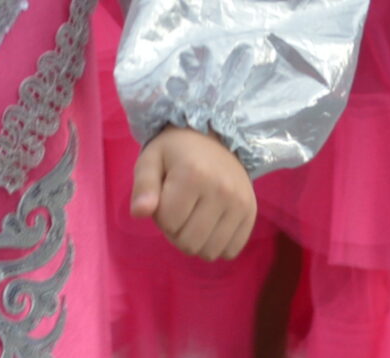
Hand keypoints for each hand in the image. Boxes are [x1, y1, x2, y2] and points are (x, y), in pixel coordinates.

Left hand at [130, 126, 255, 261]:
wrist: (214, 137)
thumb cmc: (176, 152)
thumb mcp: (151, 160)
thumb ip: (142, 187)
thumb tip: (138, 213)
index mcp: (193, 174)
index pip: (167, 223)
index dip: (160, 214)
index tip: (165, 196)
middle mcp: (221, 190)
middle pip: (188, 242)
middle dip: (176, 231)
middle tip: (179, 207)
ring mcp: (240, 203)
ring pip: (209, 252)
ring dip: (196, 240)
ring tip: (195, 215)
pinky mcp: (251, 213)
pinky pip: (230, 251)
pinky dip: (216, 245)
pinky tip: (211, 225)